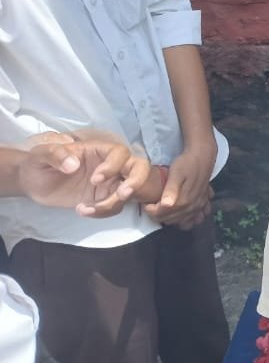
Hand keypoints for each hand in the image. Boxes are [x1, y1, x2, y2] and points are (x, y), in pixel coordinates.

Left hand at [18, 135, 152, 217]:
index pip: (119, 152)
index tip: (95, 179)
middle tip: (122, 195)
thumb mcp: (40, 155)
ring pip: (131, 190)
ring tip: (88, 209)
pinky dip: (103, 212)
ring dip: (114, 203)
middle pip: (139, 167)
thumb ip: (55, 154)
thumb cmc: (38, 164)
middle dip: (136, 181)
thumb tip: (73, 164)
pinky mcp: (104, 198)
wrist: (33, 184)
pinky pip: (116, 206)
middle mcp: (109, 165)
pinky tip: (82, 210)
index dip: (114, 165)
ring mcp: (110, 183)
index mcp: (97, 150)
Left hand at [144, 138, 214, 228]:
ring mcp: (198, 206)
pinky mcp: (202, 204)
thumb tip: (166, 205)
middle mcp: (192, 206)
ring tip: (161, 208)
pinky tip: (178, 213)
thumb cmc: (187, 163)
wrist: (203, 156)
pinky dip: (184, 220)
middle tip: (151, 204)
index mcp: (184, 200)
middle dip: (157, 215)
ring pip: (180, 221)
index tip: (145, 203)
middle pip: (170, 219)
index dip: (150, 211)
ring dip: (169, 218)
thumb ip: (171, 190)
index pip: (162, 214)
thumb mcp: (176, 173)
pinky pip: (192, 219)